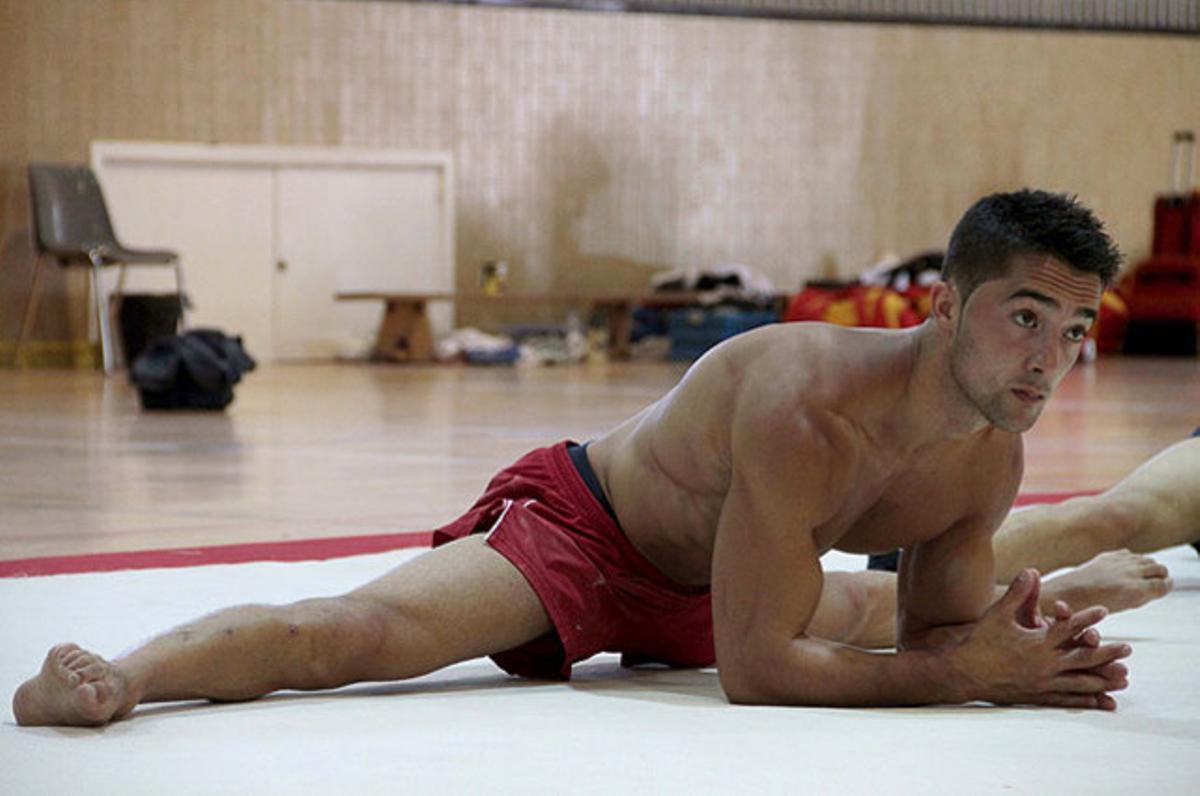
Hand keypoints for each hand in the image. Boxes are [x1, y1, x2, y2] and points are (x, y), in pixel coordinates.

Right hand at [950, 568, 1130, 709]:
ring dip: (1104, 680)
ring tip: (1123, 678)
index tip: (1104, 610)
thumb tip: (1032, 570)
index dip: (1086, 618)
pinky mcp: (1038, 696)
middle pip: (1083, 659)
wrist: (964, 674)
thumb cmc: (980, 642)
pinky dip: (1087, 700)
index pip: (1068, 628)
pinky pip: (1068, 700)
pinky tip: (1101, 702)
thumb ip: (1018, 593)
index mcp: (1037, 643)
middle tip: (1128, 649)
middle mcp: (1045, 664)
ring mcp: (1043, 683)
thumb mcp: (997, 614)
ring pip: (1081, 682)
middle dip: (1107, 653)